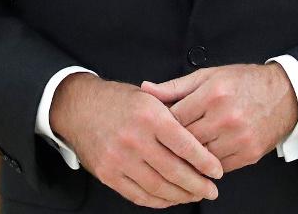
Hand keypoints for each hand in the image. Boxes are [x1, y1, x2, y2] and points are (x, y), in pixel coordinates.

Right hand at [49, 73, 223, 207]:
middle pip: (174, 170)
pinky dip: (158, 201)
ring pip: (158, 187)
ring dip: (181, 195)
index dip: (205, 161)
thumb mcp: (148, 97)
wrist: (79, 108)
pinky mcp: (108, 175)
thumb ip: (173, 115)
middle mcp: (134, 138)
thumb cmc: (117, 101)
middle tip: (211, 189)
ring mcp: (119, 159)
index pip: (185, 144)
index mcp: (149, 115)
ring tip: (194, 195)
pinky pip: (138, 195)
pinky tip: (171, 198)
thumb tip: (202, 137)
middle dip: (197, 184)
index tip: (217, 171)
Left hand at [141, 63, 297, 173]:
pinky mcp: (249, 155)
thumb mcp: (209, 76)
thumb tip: (146, 89)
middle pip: (185, 141)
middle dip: (173, 143)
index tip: (154, 128)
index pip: (175, 118)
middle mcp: (226, 117)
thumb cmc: (244, 82)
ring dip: (190, 157)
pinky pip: (219, 168)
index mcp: (213, 94)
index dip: (161, 125)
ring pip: (200, 158)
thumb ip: (175, 86)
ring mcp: (238, 139)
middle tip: (162, 144)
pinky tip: (203, 158)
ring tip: (180, 153)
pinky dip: (208, 165)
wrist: (285, 95)